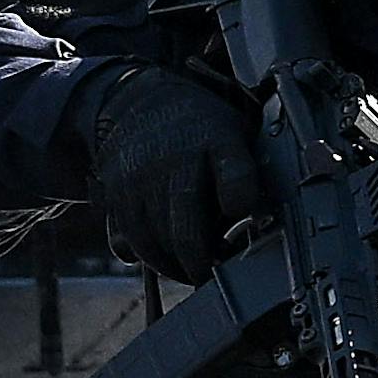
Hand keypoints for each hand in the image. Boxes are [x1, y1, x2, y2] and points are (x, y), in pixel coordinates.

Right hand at [80, 64, 266, 272]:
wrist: (142, 101)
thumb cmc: (200, 131)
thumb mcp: (233, 136)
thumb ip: (246, 178)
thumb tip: (262, 228)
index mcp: (218, 142)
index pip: (235, 178)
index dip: (241, 202)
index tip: (245, 221)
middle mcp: (175, 160)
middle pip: (187, 228)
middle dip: (201, 264)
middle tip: (211, 276)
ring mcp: (140, 177)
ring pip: (153, 242)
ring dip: (173, 266)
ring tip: (189, 269)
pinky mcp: (115, 193)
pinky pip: (126, 241)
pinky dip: (145, 256)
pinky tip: (161, 255)